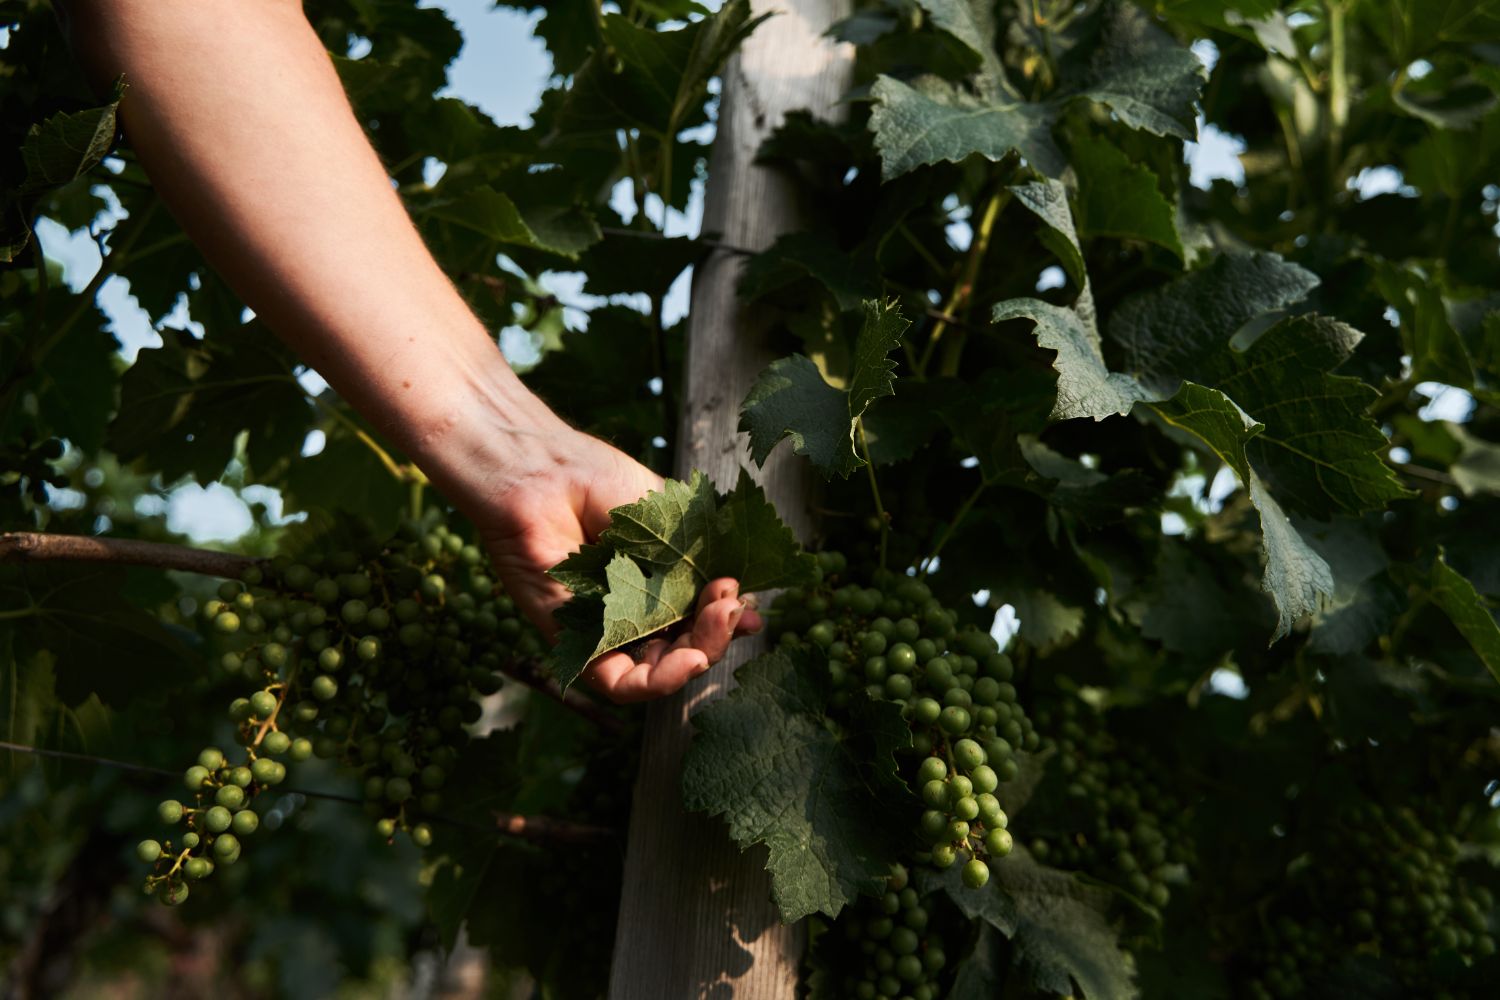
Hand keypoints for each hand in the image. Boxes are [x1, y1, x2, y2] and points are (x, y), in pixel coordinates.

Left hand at [476, 429, 762, 702]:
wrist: (538, 470)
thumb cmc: (592, 477)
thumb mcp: (666, 515)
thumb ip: (698, 557)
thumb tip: (741, 594)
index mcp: (655, 580)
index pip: (697, 615)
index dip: (726, 619)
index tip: (749, 603)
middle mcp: (631, 610)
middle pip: (684, 647)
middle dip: (717, 633)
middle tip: (732, 604)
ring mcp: (603, 630)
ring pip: (657, 671)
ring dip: (698, 656)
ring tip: (719, 623)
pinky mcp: (572, 643)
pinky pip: (617, 682)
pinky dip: (657, 681)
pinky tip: (689, 660)